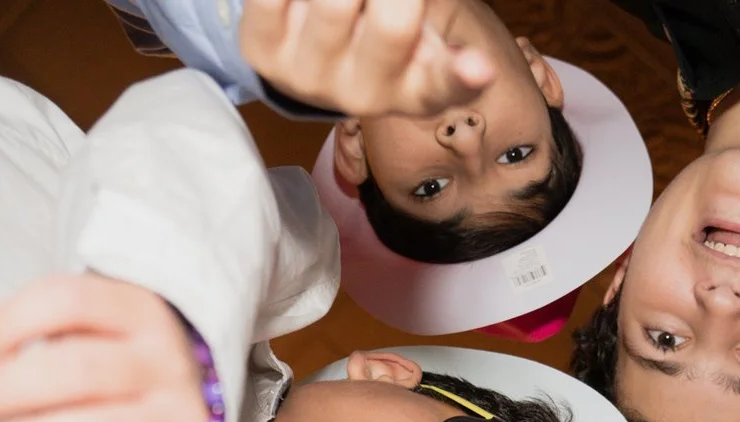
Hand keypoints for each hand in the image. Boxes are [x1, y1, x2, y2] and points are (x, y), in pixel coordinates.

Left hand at [239, 0, 495, 120]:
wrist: (308, 60)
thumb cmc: (376, 35)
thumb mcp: (417, 35)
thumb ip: (427, 19)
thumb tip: (454, 57)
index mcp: (417, 89)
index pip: (445, 85)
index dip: (463, 75)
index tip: (480, 67)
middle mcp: (366, 95)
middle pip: (392, 23)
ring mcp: (309, 78)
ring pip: (334, 3)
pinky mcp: (260, 51)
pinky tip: (303, 1)